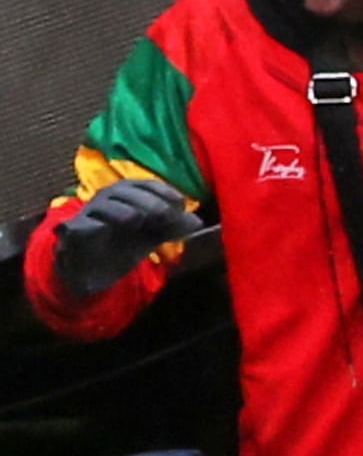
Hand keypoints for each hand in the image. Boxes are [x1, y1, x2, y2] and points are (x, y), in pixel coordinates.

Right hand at [52, 177, 199, 298]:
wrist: (91, 271)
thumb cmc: (123, 245)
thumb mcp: (151, 237)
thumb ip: (171, 228)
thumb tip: (198, 222)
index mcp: (125, 196)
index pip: (143, 184)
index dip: (162, 190)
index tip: (180, 202)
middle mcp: (105, 200)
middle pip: (122, 190)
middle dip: (146, 200)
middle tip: (164, 214)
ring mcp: (86, 216)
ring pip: (100, 204)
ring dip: (120, 209)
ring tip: (136, 219)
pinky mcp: (71, 234)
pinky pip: (75, 226)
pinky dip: (87, 226)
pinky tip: (102, 229)